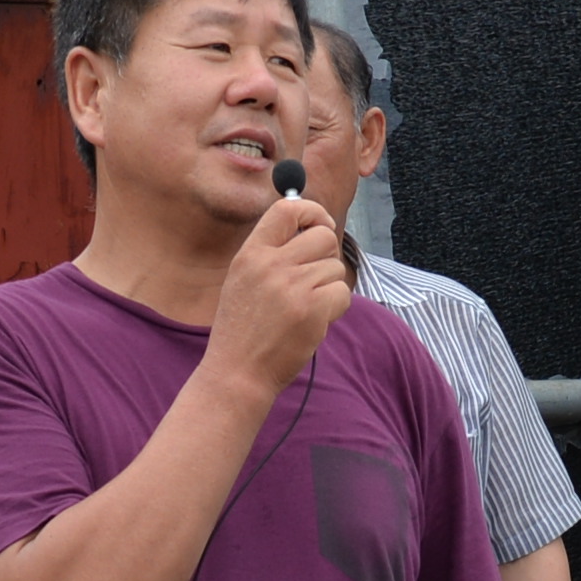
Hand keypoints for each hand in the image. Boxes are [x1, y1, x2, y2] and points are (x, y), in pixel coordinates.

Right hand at [203, 196, 352, 398]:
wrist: (238, 372)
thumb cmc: (242, 329)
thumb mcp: (243, 280)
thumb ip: (271, 253)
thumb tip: (312, 227)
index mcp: (251, 254)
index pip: (287, 208)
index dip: (312, 212)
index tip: (319, 224)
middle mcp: (271, 265)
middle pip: (323, 236)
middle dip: (327, 255)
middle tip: (314, 277)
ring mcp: (292, 287)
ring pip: (335, 267)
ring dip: (328, 286)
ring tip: (305, 307)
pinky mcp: (311, 310)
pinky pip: (343, 292)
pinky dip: (335, 307)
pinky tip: (314, 320)